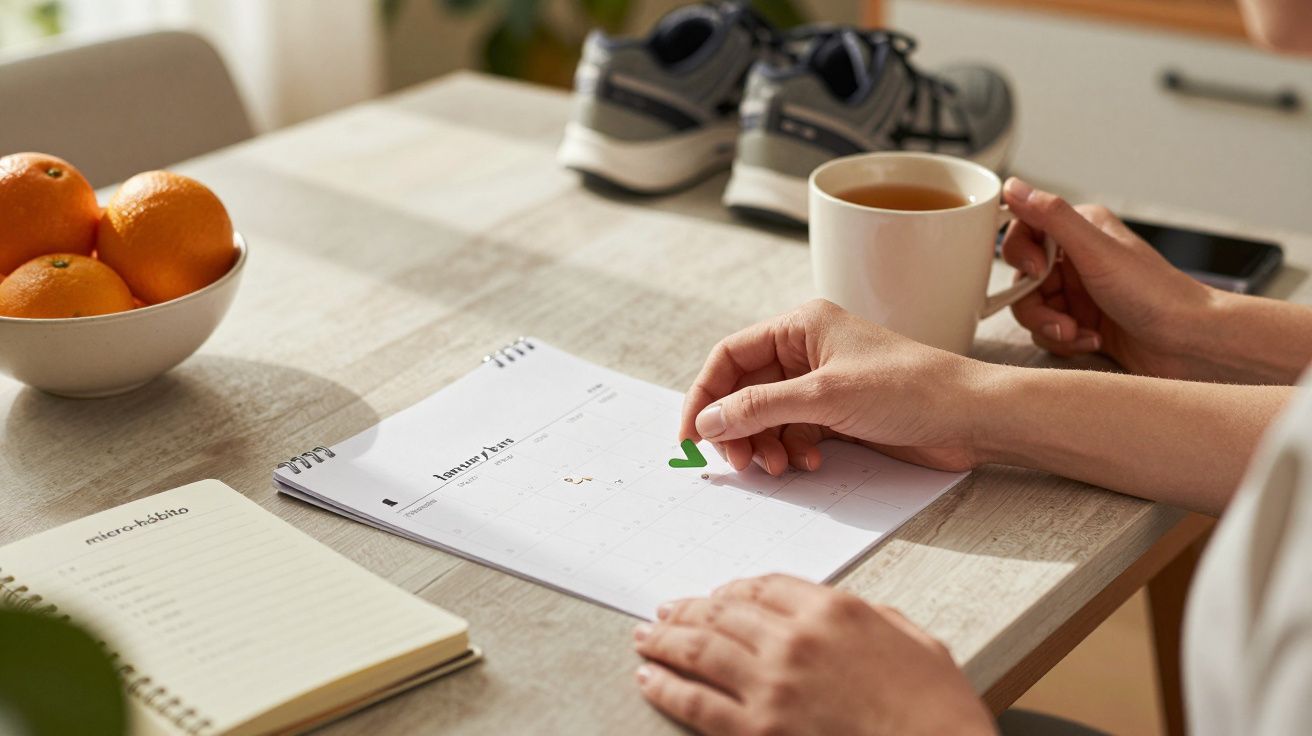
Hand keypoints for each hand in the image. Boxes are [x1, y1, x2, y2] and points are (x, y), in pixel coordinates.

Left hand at [634, 574, 995, 735]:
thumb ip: (866, 616)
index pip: (762, 586)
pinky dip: (666, 688)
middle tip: (664, 611)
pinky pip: (697, 704)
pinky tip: (649, 678)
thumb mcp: (909, 637)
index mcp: (831, 610)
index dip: (732, 590)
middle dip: (688, 610)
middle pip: (722, 612)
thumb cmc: (935, 704)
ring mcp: (772, 685)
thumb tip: (837, 611)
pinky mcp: (759, 730)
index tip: (716, 596)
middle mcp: (793, 639)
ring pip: (700, 651)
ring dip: (665, 641)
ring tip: (645, 637)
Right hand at [679, 299, 993, 473]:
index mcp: (801, 326)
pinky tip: (811, 462)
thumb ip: (758, 408)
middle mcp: (808, 350)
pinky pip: (795, 432)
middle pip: (745, 390)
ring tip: (780, 467)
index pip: (730, 356)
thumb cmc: (909, 388)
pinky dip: (793, 450)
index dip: (705, 395)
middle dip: (738, 428)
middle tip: (740, 463)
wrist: (970, 417)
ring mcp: (823, 383)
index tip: (691, 435)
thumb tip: (707, 422)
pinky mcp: (840, 413)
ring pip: (768, 416)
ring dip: (766, 444)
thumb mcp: (823, 397)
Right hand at [1000, 178, 1217, 379]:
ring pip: (1031, 308)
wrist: (1190, 343)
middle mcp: (1077, 258)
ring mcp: (1079, 292)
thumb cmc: (1156, 294)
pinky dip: (1065, 341)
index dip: (1020, 255)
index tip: (1035, 272)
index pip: (1024, 231)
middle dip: (1036, 305)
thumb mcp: (1096, 251)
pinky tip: (1092, 341)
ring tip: (1078, 334)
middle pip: (1022, 279)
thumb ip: (1052, 216)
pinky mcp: (1082, 322)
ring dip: (1050, 327)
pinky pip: (1048, 331)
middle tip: (1060, 319)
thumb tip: (1012, 185)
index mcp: (1081, 230)